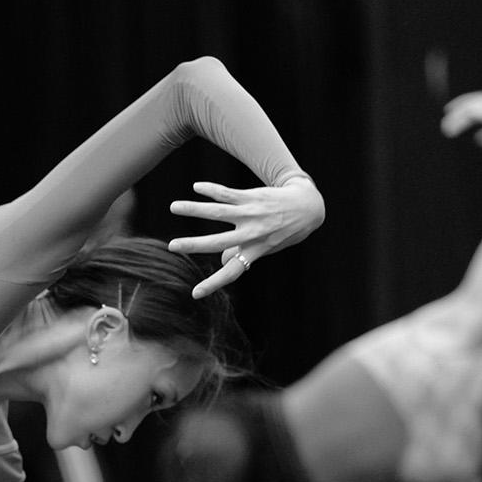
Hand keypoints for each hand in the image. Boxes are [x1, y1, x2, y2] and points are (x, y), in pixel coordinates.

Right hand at [167, 172, 324, 297]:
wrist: (309, 206)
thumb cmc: (285, 231)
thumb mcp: (268, 248)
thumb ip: (243, 254)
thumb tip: (221, 261)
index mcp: (255, 250)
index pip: (232, 271)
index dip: (214, 284)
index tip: (195, 294)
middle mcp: (252, 233)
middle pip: (219, 241)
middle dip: (194, 244)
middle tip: (172, 246)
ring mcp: (251, 214)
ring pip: (219, 212)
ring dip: (195, 209)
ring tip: (174, 207)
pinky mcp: (252, 197)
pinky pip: (228, 193)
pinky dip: (211, 190)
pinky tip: (197, 187)